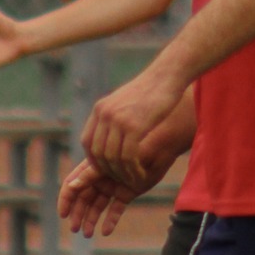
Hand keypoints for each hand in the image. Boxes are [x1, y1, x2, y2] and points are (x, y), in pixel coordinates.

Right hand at [59, 159, 140, 237]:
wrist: (153, 151)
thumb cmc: (128, 152)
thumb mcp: (104, 163)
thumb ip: (88, 175)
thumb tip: (70, 187)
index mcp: (90, 169)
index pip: (72, 186)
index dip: (66, 200)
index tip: (63, 215)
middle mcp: (100, 179)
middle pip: (84, 199)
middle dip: (78, 214)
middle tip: (74, 229)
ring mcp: (112, 187)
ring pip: (98, 207)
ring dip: (91, 220)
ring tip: (87, 234)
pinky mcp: (126, 194)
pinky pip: (116, 209)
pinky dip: (110, 220)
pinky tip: (106, 231)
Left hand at [83, 61, 185, 184]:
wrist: (167, 76)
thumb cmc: (151, 90)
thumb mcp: (126, 102)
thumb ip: (115, 117)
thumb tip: (110, 136)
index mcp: (100, 109)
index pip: (87, 142)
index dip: (95, 161)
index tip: (109, 170)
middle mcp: (105, 114)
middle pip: (98, 153)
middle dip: (110, 171)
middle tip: (123, 179)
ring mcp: (118, 120)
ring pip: (112, 158)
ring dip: (123, 173)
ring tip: (134, 179)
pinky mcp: (134, 126)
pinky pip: (128, 156)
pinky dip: (133, 170)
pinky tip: (140, 174)